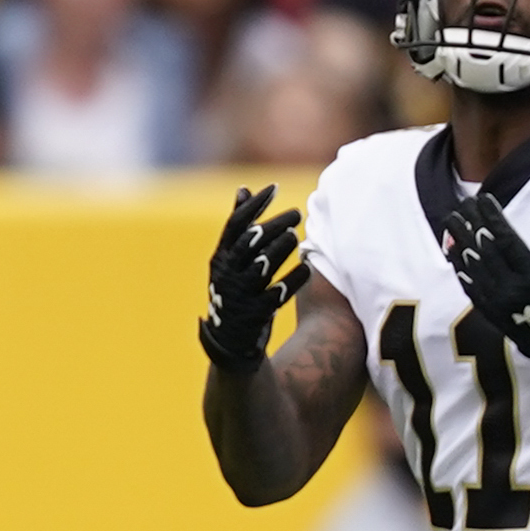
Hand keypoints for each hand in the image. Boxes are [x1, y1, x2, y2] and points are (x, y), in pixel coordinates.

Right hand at [200, 183, 306, 370]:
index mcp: (221, 258)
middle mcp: (228, 274)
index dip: (254, 205)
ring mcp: (241, 295)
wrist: (229, 342)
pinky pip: (276, 295)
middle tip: (296, 214)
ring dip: (279, 250)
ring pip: (260, 267)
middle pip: (249, 243)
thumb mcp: (232, 260)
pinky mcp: (256, 315)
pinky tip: (308, 268)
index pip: (235, 225)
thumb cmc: (236, 291)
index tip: (274, 188)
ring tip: (296, 236)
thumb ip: (240, 227)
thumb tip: (243, 190)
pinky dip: (292, 280)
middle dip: (272, 225)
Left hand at [440, 193, 529, 376]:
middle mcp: (514, 291)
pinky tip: (454, 253)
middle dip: (472, 225)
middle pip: (485, 251)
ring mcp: (500, 305)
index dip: (493, 218)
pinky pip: (472, 288)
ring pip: (474, 268)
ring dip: (460, 243)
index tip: (483, 200)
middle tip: (462, 205)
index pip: (507, 241)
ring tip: (451, 222)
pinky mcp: (493, 316)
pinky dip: (461, 269)